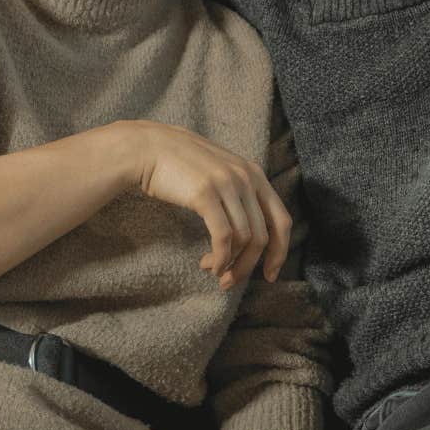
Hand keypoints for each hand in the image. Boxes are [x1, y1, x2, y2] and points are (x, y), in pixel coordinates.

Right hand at [118, 120, 292, 291]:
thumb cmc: (181, 166)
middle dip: (249, 266)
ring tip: (214, 271)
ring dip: (231, 265)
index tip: (269, 274)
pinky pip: (223, 237)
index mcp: (254, 174)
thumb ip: (239, 194)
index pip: (282, 220)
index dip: (280, 252)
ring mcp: (227, 184)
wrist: (148, 148)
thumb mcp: (220, 173)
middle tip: (231, 281)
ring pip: (244, 240)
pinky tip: (210, 265)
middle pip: (262, 237)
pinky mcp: (205, 194)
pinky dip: (220, 258)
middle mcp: (246, 178)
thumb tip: (248, 237)